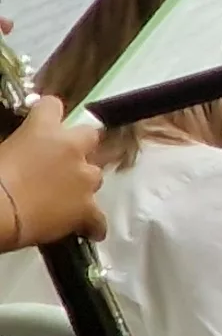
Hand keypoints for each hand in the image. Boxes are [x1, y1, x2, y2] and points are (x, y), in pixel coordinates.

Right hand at [0, 94, 102, 249]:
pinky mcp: (88, 208)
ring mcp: (84, 178)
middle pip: (90, 137)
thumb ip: (18, 145)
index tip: (45, 122)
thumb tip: (19, 153)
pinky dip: (92, 224)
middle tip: (63, 162)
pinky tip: (86, 230)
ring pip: (96, 175)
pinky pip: (98, 218)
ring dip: (83, 183)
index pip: (52, 105)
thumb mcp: (1, 149)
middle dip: (80, 147)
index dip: (48, 114)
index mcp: (43, 129)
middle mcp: (71, 148)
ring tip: (66, 199)